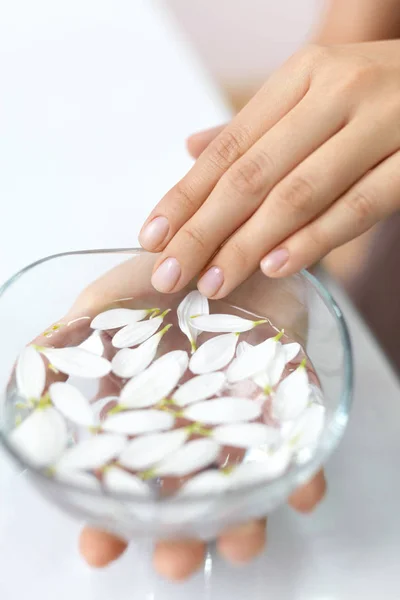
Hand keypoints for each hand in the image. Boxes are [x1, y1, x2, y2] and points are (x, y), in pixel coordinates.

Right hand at [33, 254, 325, 581]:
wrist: (236, 237)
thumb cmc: (172, 268)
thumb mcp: (114, 296)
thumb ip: (81, 331)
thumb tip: (38, 359)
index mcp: (147, 407)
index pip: (124, 472)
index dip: (109, 513)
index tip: (100, 545)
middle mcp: (193, 420)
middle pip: (185, 496)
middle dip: (178, 534)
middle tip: (172, 557)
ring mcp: (240, 414)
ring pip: (243, 486)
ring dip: (243, 521)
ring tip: (239, 538)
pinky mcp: (286, 398)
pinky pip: (299, 447)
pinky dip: (304, 474)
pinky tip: (301, 491)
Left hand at [139, 41, 399, 298]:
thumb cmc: (382, 92)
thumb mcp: (316, 94)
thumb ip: (256, 127)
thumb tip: (191, 149)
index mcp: (303, 76)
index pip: (229, 147)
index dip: (186, 195)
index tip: (152, 236)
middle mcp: (336, 91)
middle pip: (252, 174)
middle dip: (203, 230)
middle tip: (169, 273)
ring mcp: (380, 122)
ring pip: (298, 193)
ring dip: (248, 244)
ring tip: (213, 282)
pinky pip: (358, 206)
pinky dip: (315, 239)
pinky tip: (277, 267)